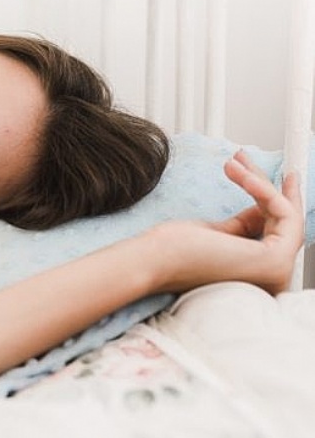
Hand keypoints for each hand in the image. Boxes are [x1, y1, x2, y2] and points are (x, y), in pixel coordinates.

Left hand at [149, 150, 302, 294]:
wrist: (153, 260)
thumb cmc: (170, 251)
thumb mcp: (214, 233)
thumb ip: (241, 227)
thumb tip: (259, 210)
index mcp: (256, 274)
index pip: (273, 231)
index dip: (268, 201)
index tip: (256, 176)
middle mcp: (272, 278)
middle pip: (281, 222)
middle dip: (267, 184)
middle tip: (251, 159)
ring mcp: (276, 272)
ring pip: (284, 214)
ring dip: (259, 181)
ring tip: (234, 162)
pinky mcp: (274, 261)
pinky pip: (283, 214)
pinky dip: (264, 189)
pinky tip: (243, 175)